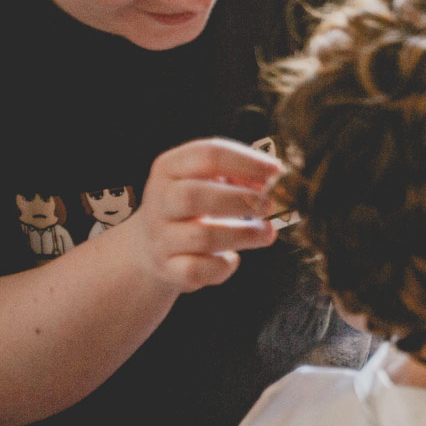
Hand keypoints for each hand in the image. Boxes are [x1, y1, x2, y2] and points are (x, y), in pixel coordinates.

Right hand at [128, 138, 281, 291]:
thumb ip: (237, 175)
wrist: (149, 247)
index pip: (208, 154)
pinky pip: (197, 270)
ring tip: (267, 232)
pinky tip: (233, 258)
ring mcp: (160, 237)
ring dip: (244, 234)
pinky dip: (222, 266)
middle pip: (193, 195)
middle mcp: (160, 200)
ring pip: (202, 236)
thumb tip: (271, 181)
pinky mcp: (166, 269)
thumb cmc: (192, 207)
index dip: (247, 162)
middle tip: (268, 205)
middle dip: (240, 200)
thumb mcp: (206, 180)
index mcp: (170, 167)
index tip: (276, 171)